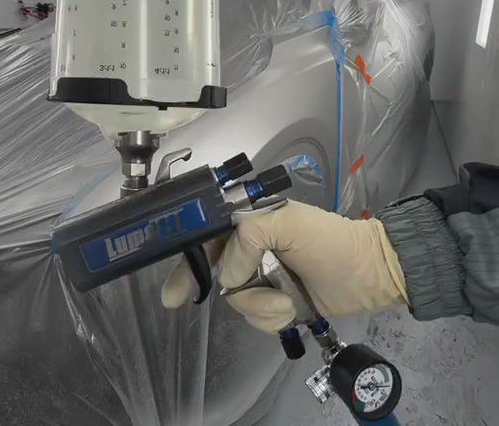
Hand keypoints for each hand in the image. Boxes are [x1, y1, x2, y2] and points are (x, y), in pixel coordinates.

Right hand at [162, 201, 407, 333]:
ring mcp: (262, 279)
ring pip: (234, 298)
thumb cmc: (330, 241)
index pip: (210, 235)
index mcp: (252, 224)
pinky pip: (254, 317)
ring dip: (258, 304)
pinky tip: (291, 309)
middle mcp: (251, 250)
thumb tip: (226, 277)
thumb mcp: (288, 223)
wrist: (368, 275)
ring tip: (285, 300)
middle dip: (198, 283)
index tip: (173, 279)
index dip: (189, 255)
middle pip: (212, 269)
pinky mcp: (273, 304)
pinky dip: (270, 317)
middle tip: (174, 300)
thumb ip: (249, 237)